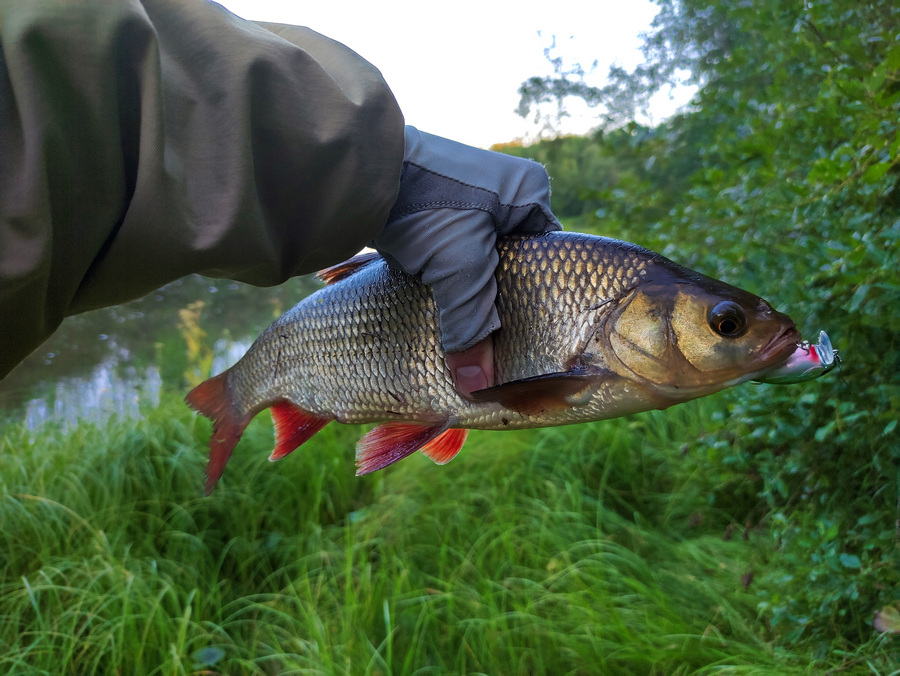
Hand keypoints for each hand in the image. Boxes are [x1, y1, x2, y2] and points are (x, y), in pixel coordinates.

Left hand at [372, 127, 559, 398]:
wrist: (361, 169)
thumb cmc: (425, 205)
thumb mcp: (459, 269)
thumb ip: (472, 326)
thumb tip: (476, 386)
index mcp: (527, 191)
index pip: (545, 256)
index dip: (533, 297)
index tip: (521, 333)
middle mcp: (501, 189)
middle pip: (508, 261)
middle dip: (491, 297)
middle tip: (483, 334)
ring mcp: (463, 194)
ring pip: (472, 259)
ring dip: (458, 288)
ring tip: (450, 316)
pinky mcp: (429, 205)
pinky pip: (443, 252)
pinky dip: (435, 276)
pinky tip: (425, 295)